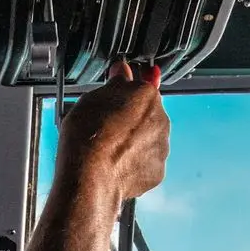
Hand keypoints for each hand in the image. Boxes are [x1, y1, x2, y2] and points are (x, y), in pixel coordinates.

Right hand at [58, 61, 169, 200]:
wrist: (90, 178)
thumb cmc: (88, 138)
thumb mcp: (91, 99)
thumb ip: (114, 83)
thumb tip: (121, 72)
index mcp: (146, 96)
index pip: (139, 87)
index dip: (124, 94)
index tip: (114, 99)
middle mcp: (160, 119)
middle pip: (146, 114)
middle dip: (130, 120)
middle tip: (107, 128)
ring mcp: (161, 147)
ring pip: (148, 140)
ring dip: (133, 143)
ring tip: (108, 150)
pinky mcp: (157, 171)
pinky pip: (147, 163)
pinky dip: (134, 164)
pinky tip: (116, 165)